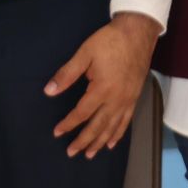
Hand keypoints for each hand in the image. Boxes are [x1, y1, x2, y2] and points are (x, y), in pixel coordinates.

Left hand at [46, 11, 160, 158]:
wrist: (138, 32)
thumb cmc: (109, 41)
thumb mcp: (85, 54)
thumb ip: (67, 74)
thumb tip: (49, 91)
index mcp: (102, 89)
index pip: (82, 113)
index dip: (68, 124)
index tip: (57, 132)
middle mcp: (116, 99)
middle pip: (98, 126)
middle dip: (83, 140)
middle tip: (71, 152)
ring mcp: (128, 100)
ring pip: (112, 127)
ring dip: (100, 142)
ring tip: (90, 154)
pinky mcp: (135, 97)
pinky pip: (126, 121)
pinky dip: (118, 134)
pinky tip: (112, 142)